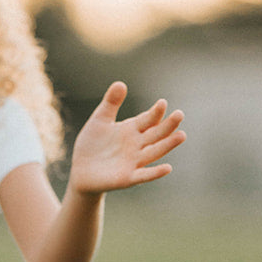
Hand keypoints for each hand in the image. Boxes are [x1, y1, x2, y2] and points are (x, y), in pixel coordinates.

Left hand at [69, 84, 184, 195]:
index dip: (155, 112)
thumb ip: (110, 104)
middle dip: (167, 125)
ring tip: (181, 135)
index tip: (162, 103)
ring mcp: (134, 161)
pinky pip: (144, 175)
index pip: (147, 119)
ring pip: (154, 152)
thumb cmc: (92, 144)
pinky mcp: (128, 178)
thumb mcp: (99, 120)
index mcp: (131, 129)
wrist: (80, 170)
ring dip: (168, 145)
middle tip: (179, 115)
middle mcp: (137, 145)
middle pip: (156, 134)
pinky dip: (155, 173)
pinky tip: (167, 168)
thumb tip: (120, 83)